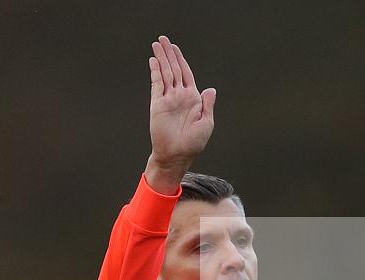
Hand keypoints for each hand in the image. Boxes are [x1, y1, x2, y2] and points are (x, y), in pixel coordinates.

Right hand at [145, 35, 215, 191]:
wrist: (177, 155)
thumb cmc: (193, 143)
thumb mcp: (206, 123)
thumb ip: (208, 105)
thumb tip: (211, 89)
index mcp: (193, 99)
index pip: (186, 74)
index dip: (181, 60)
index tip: (176, 48)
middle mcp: (180, 96)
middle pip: (174, 69)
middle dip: (169, 54)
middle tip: (163, 39)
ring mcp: (168, 99)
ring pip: (165, 73)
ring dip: (161, 58)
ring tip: (157, 44)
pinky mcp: (158, 104)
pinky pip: (157, 84)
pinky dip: (156, 71)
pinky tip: (154, 61)